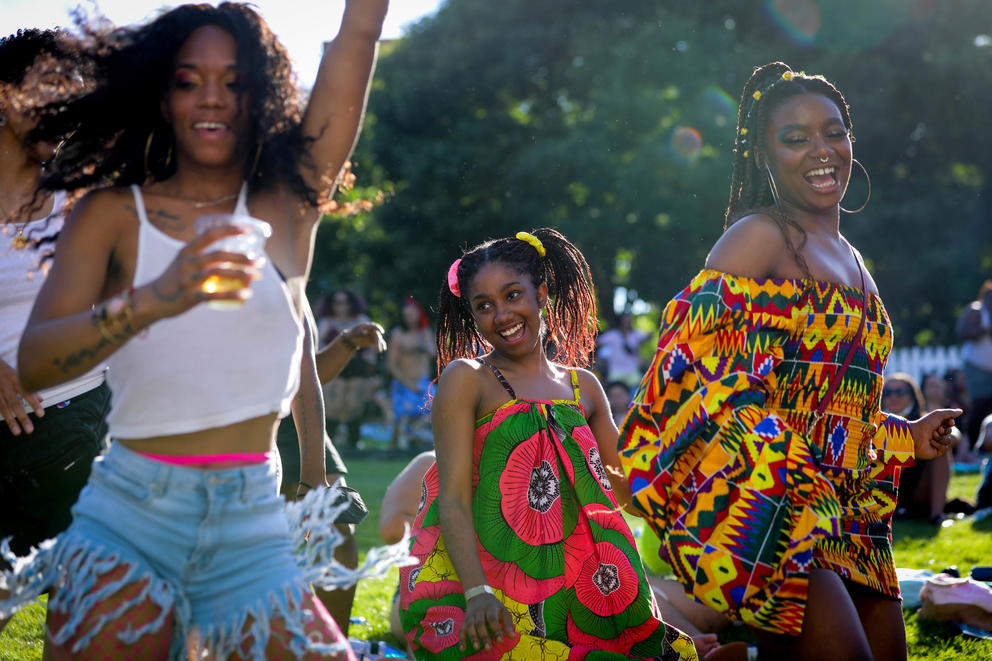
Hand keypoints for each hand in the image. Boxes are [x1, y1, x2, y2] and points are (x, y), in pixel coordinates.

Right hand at [0, 359, 42, 434]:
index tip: (41, 415)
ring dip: (11, 421)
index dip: (34, 404)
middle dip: (23, 417)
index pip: (27, 393)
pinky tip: (5, 426)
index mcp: (15, 379)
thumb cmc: (6, 371)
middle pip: (15, 403)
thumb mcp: (18, 375)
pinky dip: (0, 416)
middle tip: (30, 430)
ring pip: (3, 408)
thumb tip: (41, 399)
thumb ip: (29, 387)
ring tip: (17, 432)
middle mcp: (6, 386)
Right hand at [145, 225, 260, 318]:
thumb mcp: (185, 261)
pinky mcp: (190, 296)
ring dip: (241, 274)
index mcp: (187, 250)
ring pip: (218, 273)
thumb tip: (232, 253)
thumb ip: (203, 255)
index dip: (230, 229)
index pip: (210, 234)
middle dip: (242, 257)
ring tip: (257, 276)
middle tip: (259, 261)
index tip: (248, 229)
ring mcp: (188, 279)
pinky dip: (232, 294)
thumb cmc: (175, 278)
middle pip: (218, 255)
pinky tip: (247, 293)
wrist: (153, 299)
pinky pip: (214, 295)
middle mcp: (187, 262)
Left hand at [342, 322, 386, 352]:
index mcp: (366, 326)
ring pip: (379, 339)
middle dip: (378, 341)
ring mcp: (373, 335)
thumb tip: (366, 332)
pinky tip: (383, 349)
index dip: (378, 328)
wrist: (351, 340)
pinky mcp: (374, 340)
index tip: (382, 332)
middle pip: (377, 334)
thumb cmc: (351, 335)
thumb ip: (360, 332)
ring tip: (379, 350)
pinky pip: (379, 342)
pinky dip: (382, 345)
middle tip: (377, 347)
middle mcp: (371, 330)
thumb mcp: (354, 334)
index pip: (374, 326)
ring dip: (380, 344)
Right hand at [459, 592, 513, 652]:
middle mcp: (479, 611)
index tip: (500, 641)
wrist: (479, 595)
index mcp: (491, 608)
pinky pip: (461, 630)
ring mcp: (471, 616)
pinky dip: (461, 640)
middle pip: (480, 623)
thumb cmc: (494, 607)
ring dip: (473, 637)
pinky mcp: (465, 621)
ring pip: (470, 626)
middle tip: (488, 648)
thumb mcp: (503, 611)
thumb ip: (508, 624)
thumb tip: (512, 637)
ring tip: (477, 648)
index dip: (496, 630)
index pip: (492, 619)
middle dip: (484, 636)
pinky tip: (462, 649)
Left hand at [910, 408, 961, 459]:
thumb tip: (961, 411)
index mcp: (936, 424)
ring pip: (948, 441)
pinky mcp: (936, 451)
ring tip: (932, 436)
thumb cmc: (925, 424)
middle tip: (937, 429)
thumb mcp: (938, 415)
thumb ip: (950, 413)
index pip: (950, 424)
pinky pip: (945, 448)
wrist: (916, 435)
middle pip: (950, 432)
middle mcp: (936, 433)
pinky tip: (931, 442)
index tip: (950, 422)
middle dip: (945, 430)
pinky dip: (938, 444)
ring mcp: (936, 442)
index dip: (951, 423)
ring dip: (941, 437)